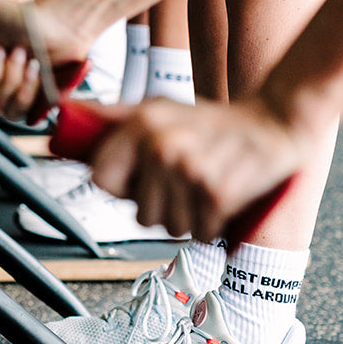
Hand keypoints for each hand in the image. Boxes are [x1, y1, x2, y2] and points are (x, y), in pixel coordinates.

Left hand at [87, 95, 311, 243]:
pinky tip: (223, 199)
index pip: (101, 180)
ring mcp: (190, 170)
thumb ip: (112, 118)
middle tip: (186, 181)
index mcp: (141, 123)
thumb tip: (65, 114)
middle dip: (162, 207)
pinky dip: (213, 226)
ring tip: (205, 187)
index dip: (122, 187)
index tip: (143, 179)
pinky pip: (200, 234)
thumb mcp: (160, 109)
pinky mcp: (218, 194)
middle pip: (139, 214)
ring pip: (169, 228)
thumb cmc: (213, 122)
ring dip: (189, 218)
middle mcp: (161, 145)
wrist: (277, 121)